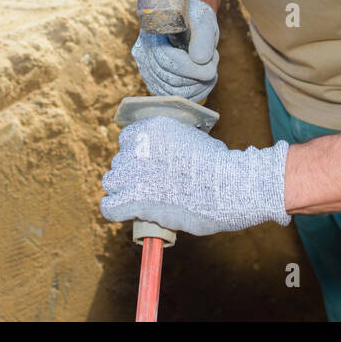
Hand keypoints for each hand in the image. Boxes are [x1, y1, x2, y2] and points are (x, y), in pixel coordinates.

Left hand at [100, 116, 290, 236]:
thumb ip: (172, 142)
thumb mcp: (194, 138)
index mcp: (154, 127)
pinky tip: (124, 213)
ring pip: (112, 182)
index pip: (127, 139)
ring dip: (122, 191)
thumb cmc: (221, 167)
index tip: (145, 166)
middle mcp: (140, 146)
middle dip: (131, 174)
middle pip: (120, 161)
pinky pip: (110, 207)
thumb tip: (164, 153)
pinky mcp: (135, 199)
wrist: (231, 187)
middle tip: (147, 186)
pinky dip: (115, 211)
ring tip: (136, 200)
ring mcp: (136, 172)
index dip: (136, 154)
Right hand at [130, 0, 218, 102]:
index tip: (212, 70)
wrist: (190, 22)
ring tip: (209, 70)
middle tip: (213, 65)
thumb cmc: (195, 17)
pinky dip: (193, 95)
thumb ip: (203, 37)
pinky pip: (174, 98)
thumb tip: (200, 59)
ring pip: (174, 93)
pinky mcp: (156, 83)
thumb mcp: (202, 21)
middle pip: (172, 81)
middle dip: (198, 79)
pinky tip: (204, 82)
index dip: (193, 70)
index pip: (170, 62)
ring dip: (198, 88)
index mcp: (151, 36)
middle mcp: (144, 55)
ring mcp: (148, 71)